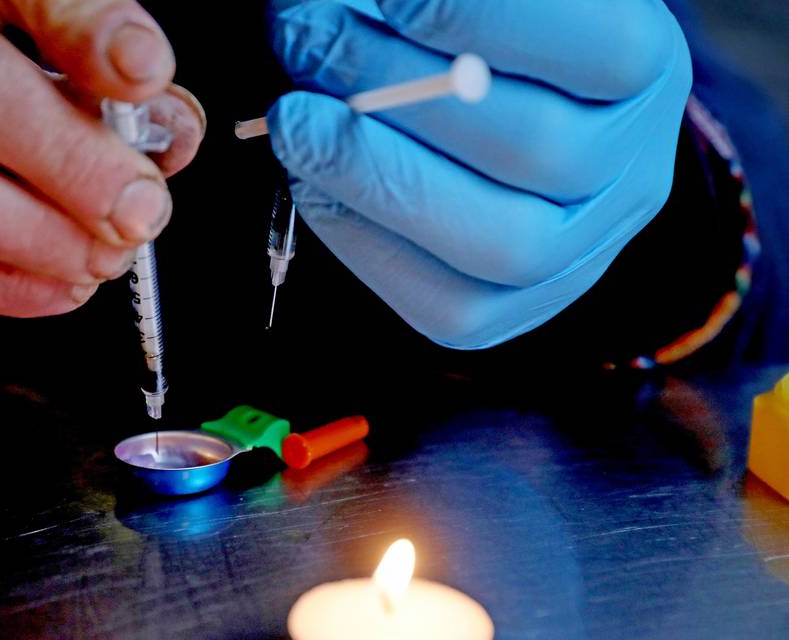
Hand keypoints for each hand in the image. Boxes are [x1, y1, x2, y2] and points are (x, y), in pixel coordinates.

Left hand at [267, 0, 690, 347]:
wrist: (466, 105)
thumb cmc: (448, 33)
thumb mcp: (449, 7)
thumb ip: (425, 7)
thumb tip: (351, 14)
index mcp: (644, 64)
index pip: (604, 49)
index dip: (482, 20)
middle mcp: (632, 166)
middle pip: (537, 149)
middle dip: (395, 93)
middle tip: (305, 39)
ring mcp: (581, 251)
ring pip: (504, 245)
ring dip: (372, 175)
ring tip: (294, 118)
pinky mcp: (514, 310)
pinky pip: (453, 308)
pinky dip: (365, 243)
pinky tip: (312, 183)